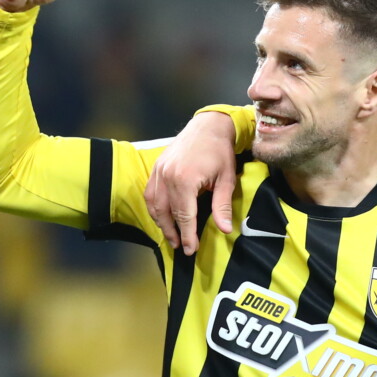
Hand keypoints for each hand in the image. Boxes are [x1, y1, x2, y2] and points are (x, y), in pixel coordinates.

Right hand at [143, 111, 236, 253]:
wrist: (208, 126)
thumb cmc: (220, 152)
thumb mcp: (226, 180)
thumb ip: (222, 206)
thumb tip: (225, 230)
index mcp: (186, 180)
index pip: (184, 216)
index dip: (188, 235)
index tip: (191, 249)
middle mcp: (168, 176)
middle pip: (167, 213)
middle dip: (173, 232)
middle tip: (180, 247)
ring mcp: (159, 171)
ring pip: (154, 205)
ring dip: (161, 223)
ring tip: (171, 235)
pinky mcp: (156, 167)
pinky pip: (150, 193)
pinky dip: (154, 207)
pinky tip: (162, 217)